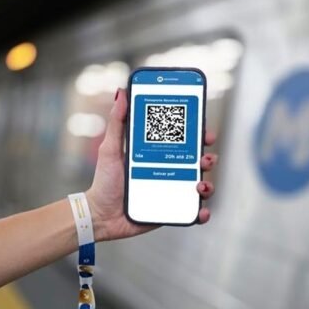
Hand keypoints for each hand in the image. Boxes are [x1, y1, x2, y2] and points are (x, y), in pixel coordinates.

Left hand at [86, 88, 217, 240]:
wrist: (101, 215)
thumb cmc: (105, 181)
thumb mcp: (111, 148)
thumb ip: (117, 122)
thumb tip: (121, 93)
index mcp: (158, 154)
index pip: (183, 140)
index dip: (198, 133)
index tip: (203, 128)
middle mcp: (169, 171)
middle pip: (198, 161)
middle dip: (208, 157)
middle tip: (204, 156)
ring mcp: (172, 192)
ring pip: (201, 186)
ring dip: (208, 184)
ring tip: (199, 184)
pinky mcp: (171, 211)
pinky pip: (193, 212)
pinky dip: (202, 213)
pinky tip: (201, 212)